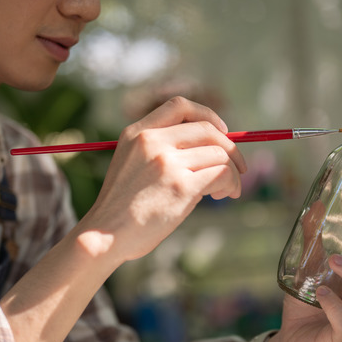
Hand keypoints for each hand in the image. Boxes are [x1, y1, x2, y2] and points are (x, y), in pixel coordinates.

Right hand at [75, 96, 246, 262]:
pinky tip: (222, 195)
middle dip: (230, 148)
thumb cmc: (122, 208)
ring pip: (219, 154)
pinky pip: (222, 173)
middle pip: (208, 130)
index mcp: (136, 133)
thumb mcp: (130, 165)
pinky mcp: (181, 186)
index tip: (222, 132)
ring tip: (225, 191)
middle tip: (238, 168)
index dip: (208, 115)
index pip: (180, 106)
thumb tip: (211, 150)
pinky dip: (230, 183)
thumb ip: (160, 151)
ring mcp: (166, 162)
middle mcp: (152, 141)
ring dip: (232, 173)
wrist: (104, 235)